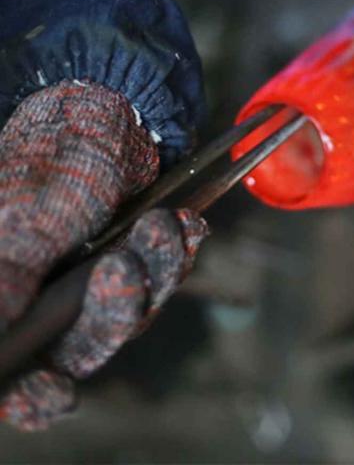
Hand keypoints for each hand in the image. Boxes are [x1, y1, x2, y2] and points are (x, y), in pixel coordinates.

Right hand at [0, 81, 207, 430]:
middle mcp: (42, 295)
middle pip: (79, 347)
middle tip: (125, 264)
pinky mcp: (131, 261)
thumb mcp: (24, 213)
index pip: (12, 368)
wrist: (105, 106)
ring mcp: (89, 282)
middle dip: (114, 308)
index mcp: (8, 287)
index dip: (28, 393)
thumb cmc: (53, 153)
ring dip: (155, 273)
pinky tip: (188, 225)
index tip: (57, 394)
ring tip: (163, 224)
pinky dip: (177, 256)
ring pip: (129, 314)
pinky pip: (160, 279)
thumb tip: (0, 329)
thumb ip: (11, 271)